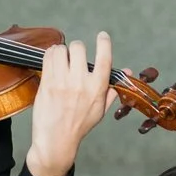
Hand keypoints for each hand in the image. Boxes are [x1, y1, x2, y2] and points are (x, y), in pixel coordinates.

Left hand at [27, 33, 116, 175]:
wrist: (56, 140)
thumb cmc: (79, 126)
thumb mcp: (100, 109)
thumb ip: (113, 88)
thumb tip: (128, 71)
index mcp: (97, 89)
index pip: (104, 58)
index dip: (104, 42)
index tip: (102, 36)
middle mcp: (81, 83)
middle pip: (79, 47)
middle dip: (76, 49)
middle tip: (74, 56)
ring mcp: (62, 82)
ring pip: (61, 49)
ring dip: (61, 51)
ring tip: (62, 60)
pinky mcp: (47, 83)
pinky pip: (48, 57)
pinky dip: (50, 55)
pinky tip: (53, 62)